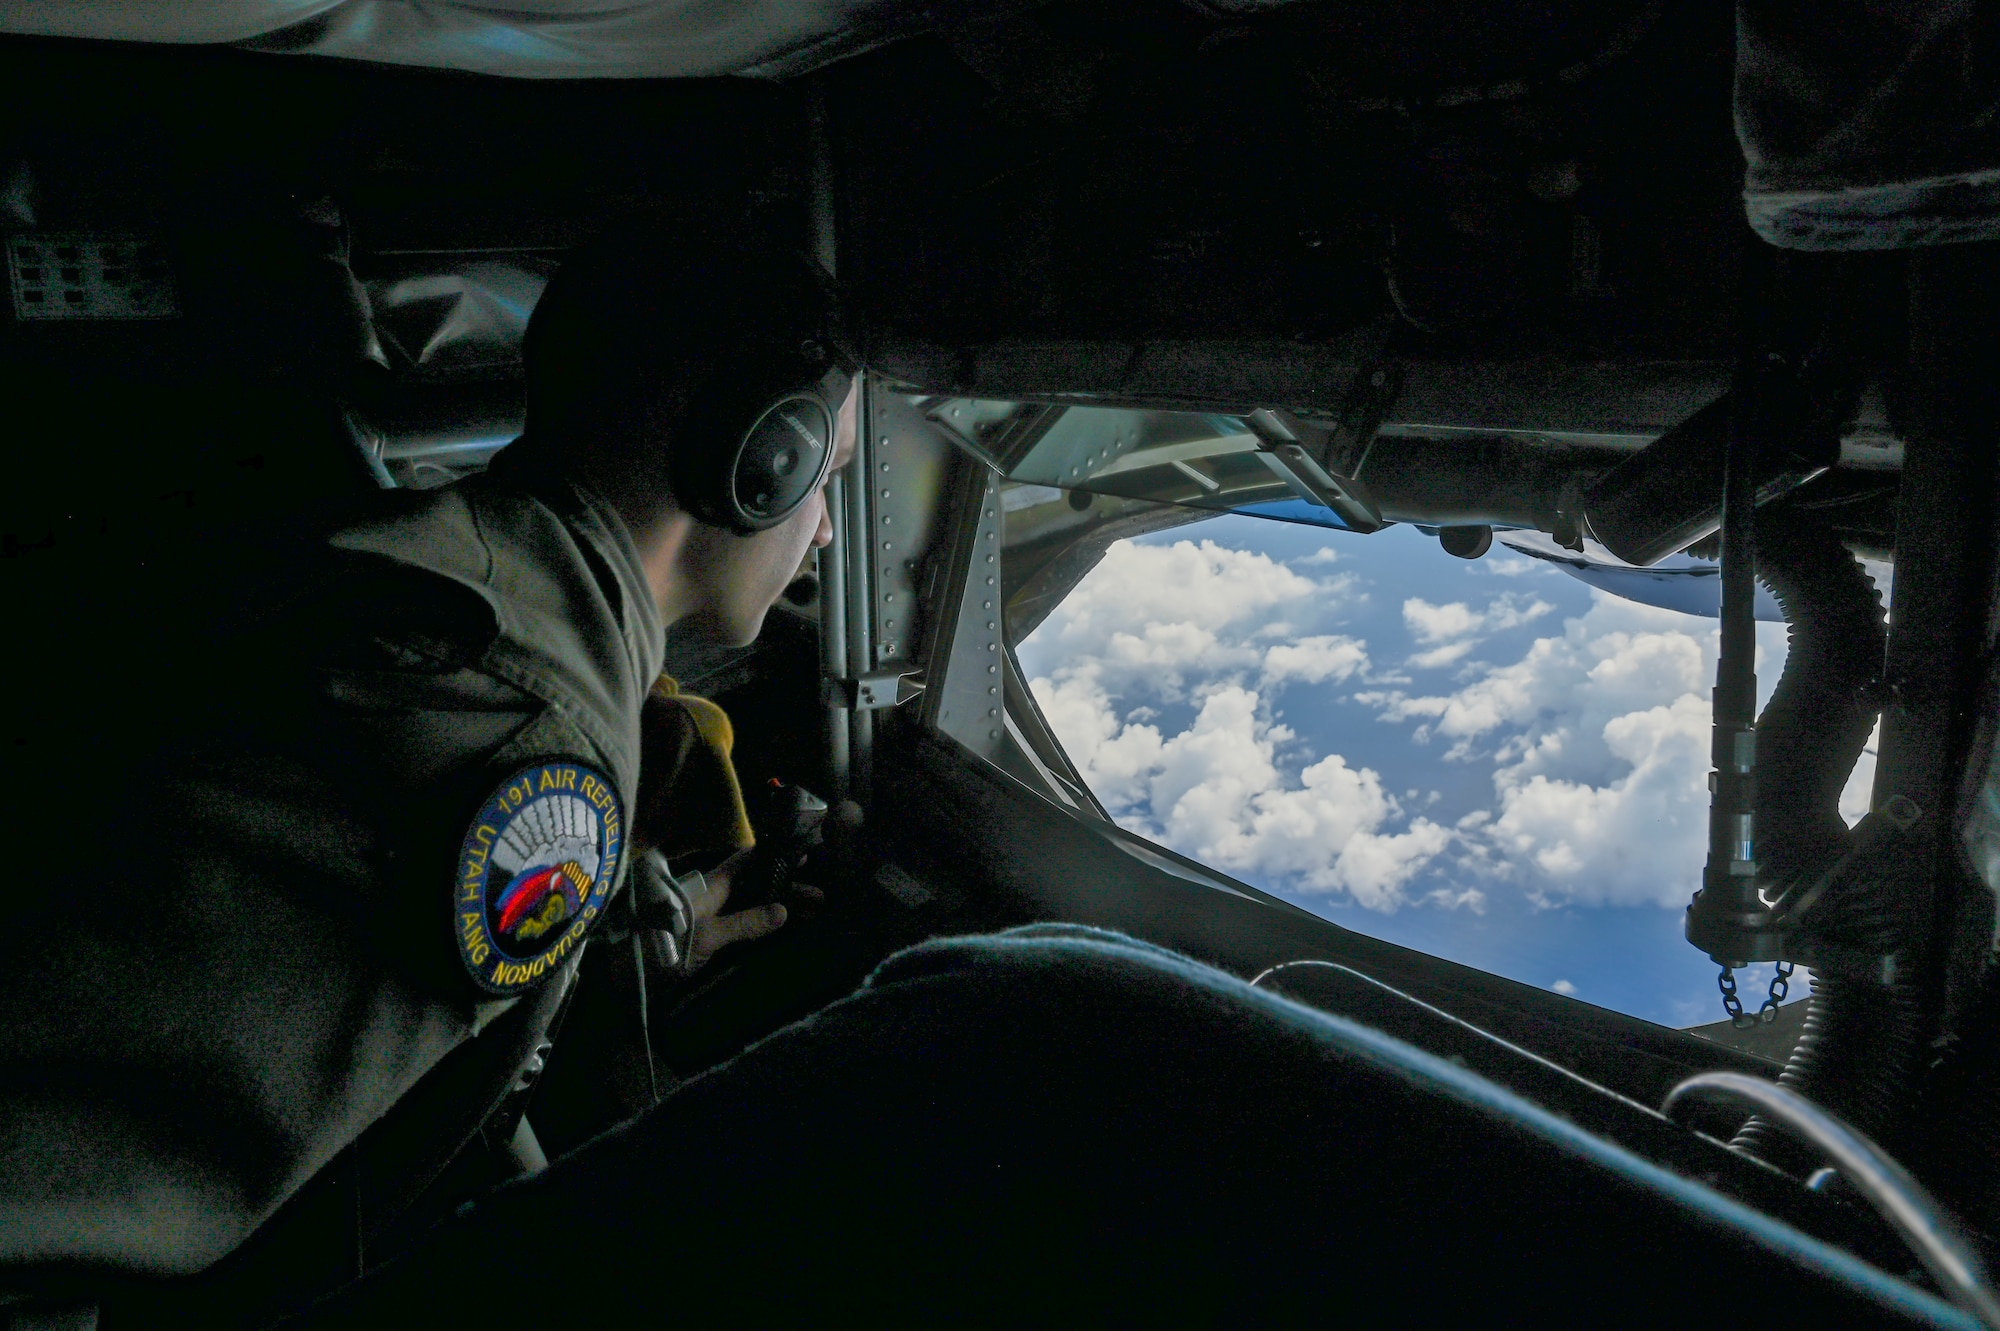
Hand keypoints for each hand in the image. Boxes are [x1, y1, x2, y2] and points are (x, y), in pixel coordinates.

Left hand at [642, 851, 822, 976]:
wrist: (635, 975)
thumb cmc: (668, 946)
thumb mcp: (709, 935)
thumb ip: (745, 923)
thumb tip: (784, 910)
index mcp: (715, 885)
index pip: (749, 860)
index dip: (774, 854)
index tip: (803, 853)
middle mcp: (718, 896)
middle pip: (758, 884)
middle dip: (788, 887)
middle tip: (821, 895)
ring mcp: (718, 916)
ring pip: (756, 903)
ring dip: (783, 905)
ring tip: (815, 911)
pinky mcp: (717, 937)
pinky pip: (750, 922)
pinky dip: (770, 923)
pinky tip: (790, 928)